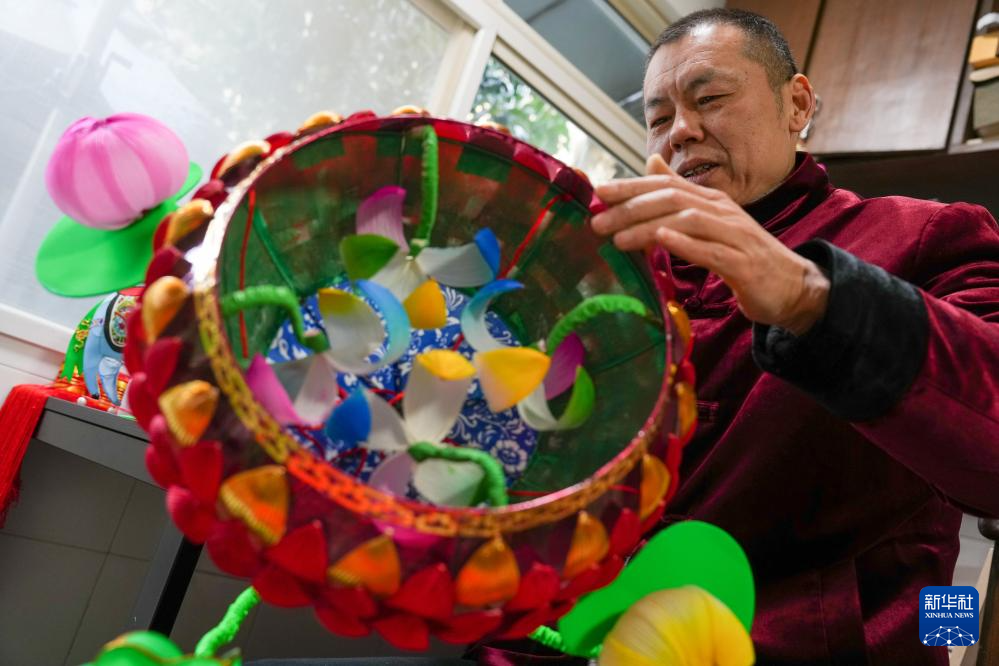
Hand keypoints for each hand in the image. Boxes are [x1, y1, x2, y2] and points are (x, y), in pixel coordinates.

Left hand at [591, 155, 829, 333]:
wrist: (792, 287)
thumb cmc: (744, 257)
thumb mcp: (710, 223)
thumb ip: (681, 196)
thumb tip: (652, 163)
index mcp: (711, 201)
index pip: (667, 184)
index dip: (631, 185)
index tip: (598, 192)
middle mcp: (722, 212)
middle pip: (672, 198)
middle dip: (631, 207)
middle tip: (598, 221)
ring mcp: (735, 236)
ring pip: (687, 221)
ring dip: (648, 227)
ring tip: (618, 237)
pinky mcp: (743, 264)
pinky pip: (711, 250)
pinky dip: (685, 244)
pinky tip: (662, 240)